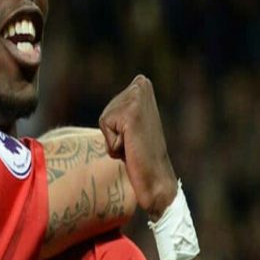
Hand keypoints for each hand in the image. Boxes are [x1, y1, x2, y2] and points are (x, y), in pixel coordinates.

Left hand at [98, 75, 178, 219]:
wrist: (155, 175)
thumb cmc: (140, 153)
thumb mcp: (128, 123)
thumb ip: (120, 109)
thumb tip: (120, 96)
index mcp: (141, 84)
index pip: (109, 105)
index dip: (115, 126)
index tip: (134, 134)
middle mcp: (141, 85)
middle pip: (105, 111)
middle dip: (113, 131)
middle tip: (134, 140)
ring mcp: (136, 97)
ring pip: (104, 120)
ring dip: (113, 137)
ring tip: (133, 143)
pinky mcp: (131, 112)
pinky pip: (105, 126)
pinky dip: (113, 142)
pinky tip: (130, 145)